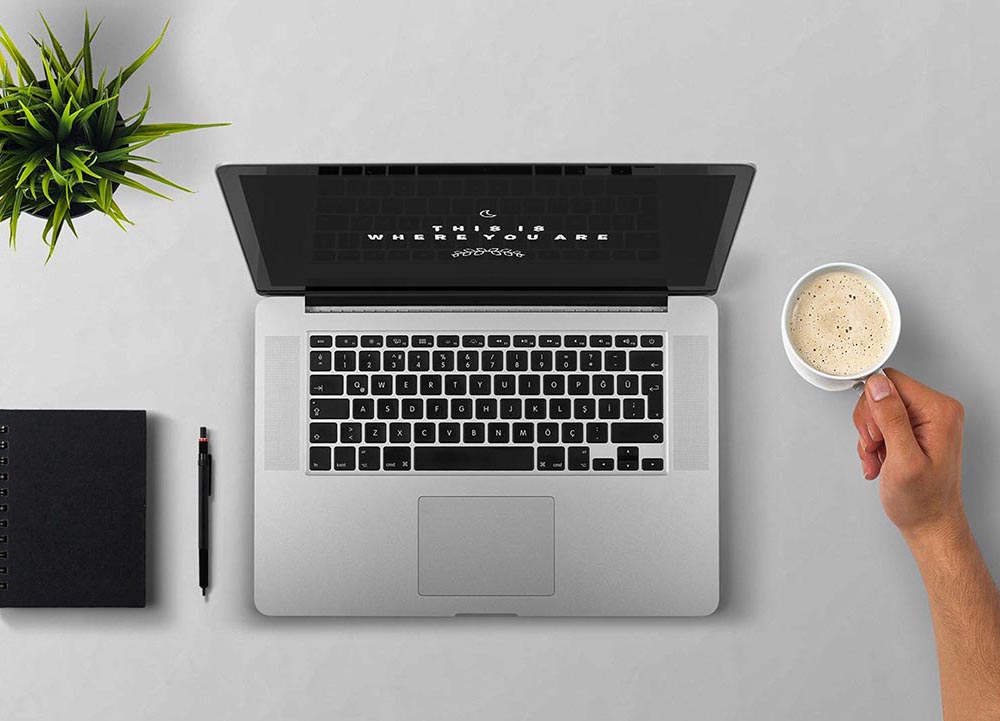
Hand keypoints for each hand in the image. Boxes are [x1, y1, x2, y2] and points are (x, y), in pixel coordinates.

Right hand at [852, 369, 965, 538]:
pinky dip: (873, 444)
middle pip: (881, 394)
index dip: (874, 407)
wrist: (929, 522)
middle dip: (870, 425)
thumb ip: (891, 419)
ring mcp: (924, 420)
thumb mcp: (903, 460)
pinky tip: (880, 461)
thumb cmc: (922, 500)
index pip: (891, 382)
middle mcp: (935, 410)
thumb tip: (878, 385)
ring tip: (879, 459)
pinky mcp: (912, 429)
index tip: (878, 435)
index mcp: (939, 411)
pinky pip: (879, 423)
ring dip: (869, 438)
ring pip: (876, 410)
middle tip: (878, 448)